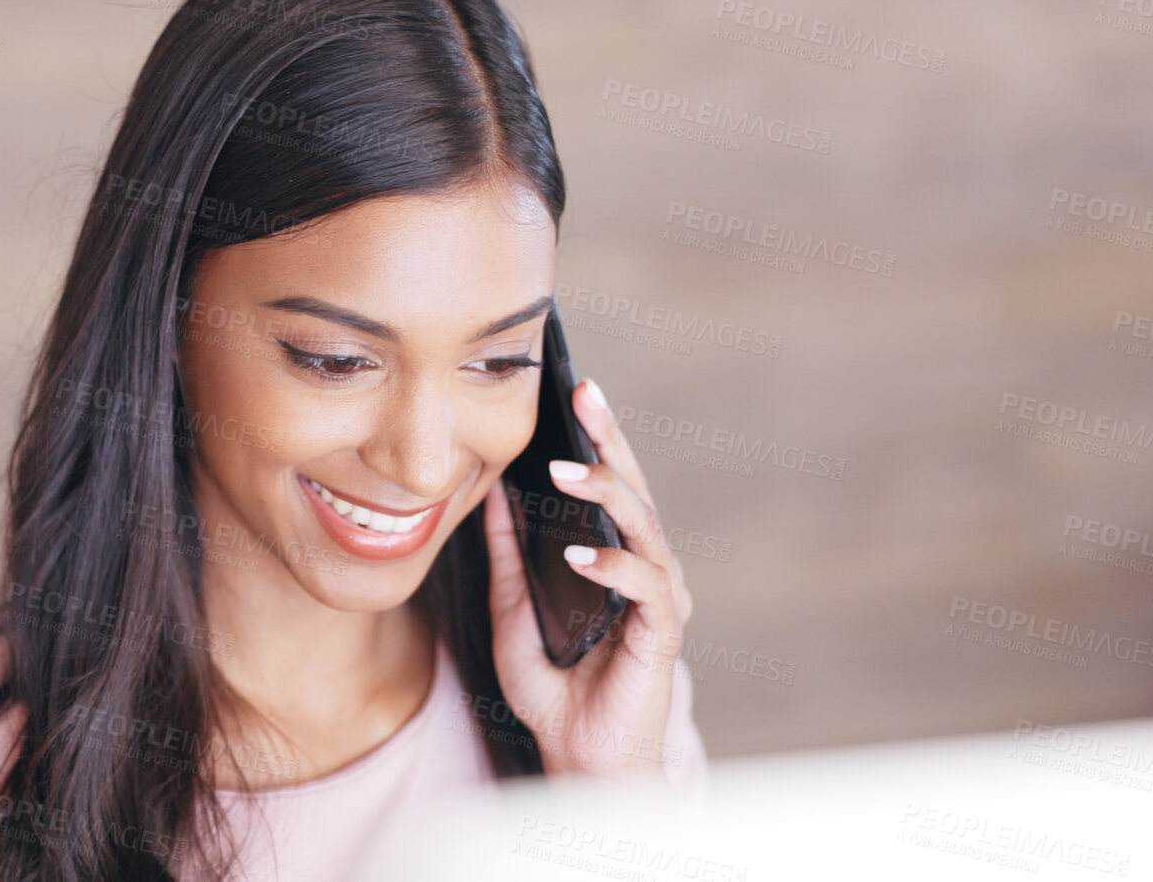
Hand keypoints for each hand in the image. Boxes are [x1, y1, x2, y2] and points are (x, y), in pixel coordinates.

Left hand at [482, 376, 694, 779]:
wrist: (580, 761)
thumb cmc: (557, 693)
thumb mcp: (513, 614)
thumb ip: (508, 558)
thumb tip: (491, 497)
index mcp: (618, 561)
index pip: (610, 487)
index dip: (597, 439)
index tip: (577, 390)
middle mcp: (647, 573)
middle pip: (635, 492)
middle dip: (610, 441)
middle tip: (586, 396)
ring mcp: (660, 603)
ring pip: (646, 530)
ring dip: (608, 496)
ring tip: (567, 472)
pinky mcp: (661, 638)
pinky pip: (646, 590)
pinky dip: (614, 568)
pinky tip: (580, 556)